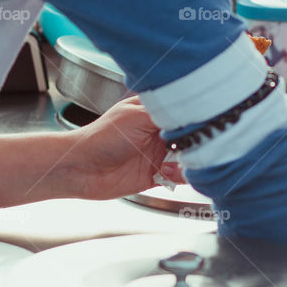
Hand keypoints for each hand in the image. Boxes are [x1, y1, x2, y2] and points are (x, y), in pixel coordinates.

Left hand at [64, 96, 184, 199]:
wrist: (82, 169)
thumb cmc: (100, 138)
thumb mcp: (136, 117)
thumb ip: (166, 113)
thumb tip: (193, 110)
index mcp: (154, 110)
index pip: (185, 110)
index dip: (196, 116)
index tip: (204, 123)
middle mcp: (159, 131)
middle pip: (192, 135)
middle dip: (196, 141)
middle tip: (192, 145)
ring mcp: (159, 153)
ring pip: (190, 156)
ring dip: (188, 161)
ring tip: (174, 161)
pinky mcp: (158, 174)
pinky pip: (180, 176)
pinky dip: (179, 176)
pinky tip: (165, 172)